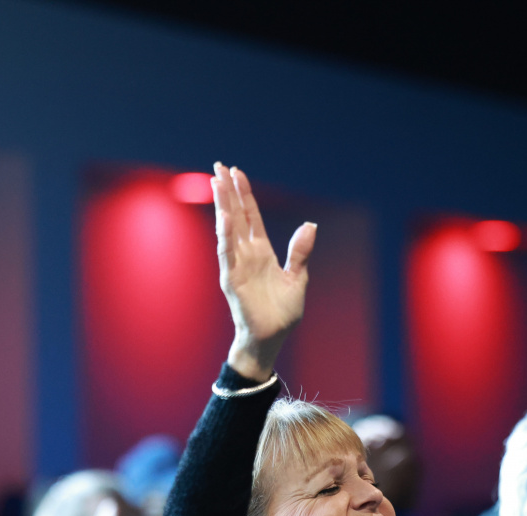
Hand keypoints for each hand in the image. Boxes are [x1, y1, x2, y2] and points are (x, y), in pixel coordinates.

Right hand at [212, 163, 315, 380]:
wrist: (271, 338)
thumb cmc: (282, 312)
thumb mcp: (297, 278)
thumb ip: (300, 252)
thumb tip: (310, 225)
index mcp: (262, 252)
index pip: (250, 216)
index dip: (244, 194)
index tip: (236, 172)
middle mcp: (246, 254)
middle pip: (235, 215)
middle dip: (227, 191)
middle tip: (218, 166)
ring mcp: (236, 265)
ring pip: (227, 229)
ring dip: (222, 205)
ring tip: (216, 182)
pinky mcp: (232, 279)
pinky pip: (227, 253)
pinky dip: (225, 236)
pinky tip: (224, 217)